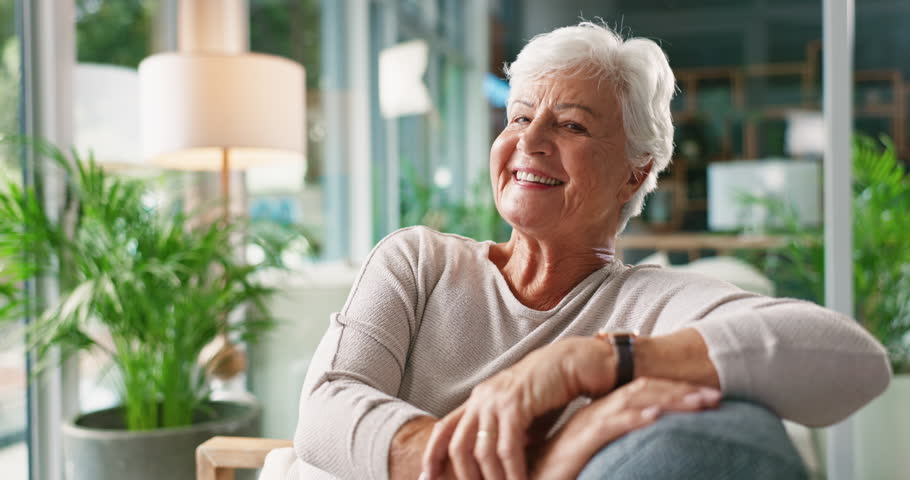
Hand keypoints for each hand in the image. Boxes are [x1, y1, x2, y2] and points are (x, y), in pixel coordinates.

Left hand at [421, 337, 614, 479]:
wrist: (575, 363)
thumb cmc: (551, 393)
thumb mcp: (521, 418)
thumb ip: (505, 437)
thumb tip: (498, 468)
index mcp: (478, 399)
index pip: (444, 429)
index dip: (432, 455)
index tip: (427, 478)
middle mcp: (482, 398)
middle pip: (458, 445)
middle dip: (464, 476)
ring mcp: (496, 400)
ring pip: (482, 451)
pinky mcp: (515, 404)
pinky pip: (508, 447)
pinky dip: (512, 471)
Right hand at [530, 377, 722, 479]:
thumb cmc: (556, 477)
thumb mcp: (597, 462)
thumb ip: (618, 452)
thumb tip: (648, 453)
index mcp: (599, 418)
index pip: (642, 396)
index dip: (675, 394)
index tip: (707, 399)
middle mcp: (593, 416)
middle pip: (643, 393)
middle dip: (682, 392)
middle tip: (717, 395)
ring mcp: (585, 428)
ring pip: (633, 403)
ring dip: (669, 400)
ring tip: (701, 401)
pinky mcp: (577, 445)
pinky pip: (609, 426)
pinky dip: (633, 418)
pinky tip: (656, 416)